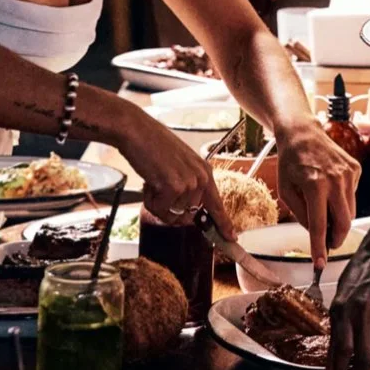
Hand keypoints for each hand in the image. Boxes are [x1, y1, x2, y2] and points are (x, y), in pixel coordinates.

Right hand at [122, 107, 233, 235]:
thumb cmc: (154, 147)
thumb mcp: (179, 166)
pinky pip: (160, 210)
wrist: (138, 132)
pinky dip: (150, 200)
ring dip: (157, 203)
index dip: (224, 223)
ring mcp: (190, 182)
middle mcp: (202, 177)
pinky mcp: (175, 186)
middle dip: (168, 208)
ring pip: (172, 214)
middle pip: (187, 216)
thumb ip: (186, 187)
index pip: (217, 204)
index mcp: (205, 171)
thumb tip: (185, 215)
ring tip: (153, 180)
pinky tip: (149, 181)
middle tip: (158, 186)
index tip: (232, 238)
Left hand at [275, 113, 358, 267]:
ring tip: (324, 213)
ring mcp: (349, 173)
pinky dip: (342, 201)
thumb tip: (317, 233)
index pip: (319, 225)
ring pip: (350, 211)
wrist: (303, 133)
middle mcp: (335, 180)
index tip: (320, 264)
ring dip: (339, 219)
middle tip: (327, 244)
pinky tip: (330, 190)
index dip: (320, 248)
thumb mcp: (286, 191)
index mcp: (314, 186)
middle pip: (343, 222)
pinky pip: (351, 196)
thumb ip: (301, 214)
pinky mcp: (356, 169)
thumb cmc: (290, 162)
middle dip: (336, 238)